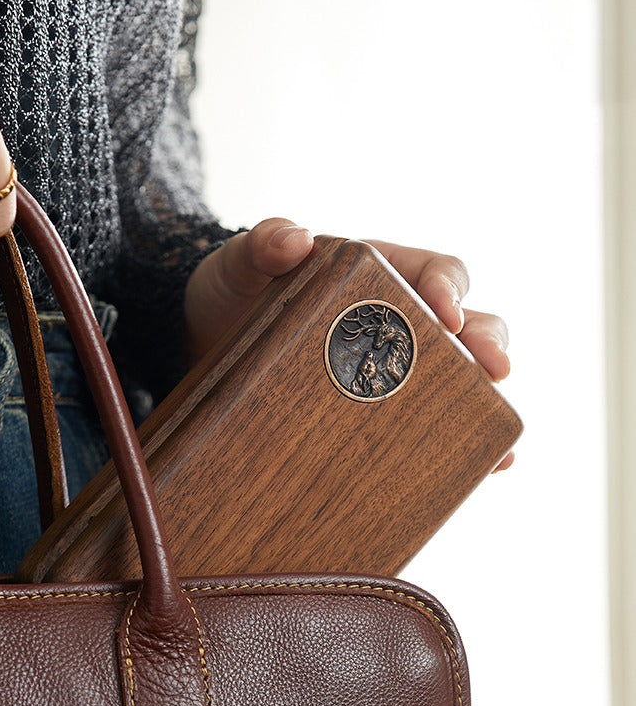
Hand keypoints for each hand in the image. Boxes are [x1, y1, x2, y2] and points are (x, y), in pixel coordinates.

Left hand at [185, 218, 513, 469]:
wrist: (207, 342)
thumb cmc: (234, 292)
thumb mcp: (240, 263)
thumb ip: (263, 244)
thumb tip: (294, 238)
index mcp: (380, 274)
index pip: (435, 271)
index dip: (450, 290)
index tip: (447, 314)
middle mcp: (400, 319)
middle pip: (467, 325)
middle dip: (486, 345)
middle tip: (494, 370)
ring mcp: (394, 367)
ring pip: (461, 375)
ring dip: (484, 399)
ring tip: (498, 431)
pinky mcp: (380, 407)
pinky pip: (428, 421)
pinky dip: (461, 441)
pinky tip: (489, 467)